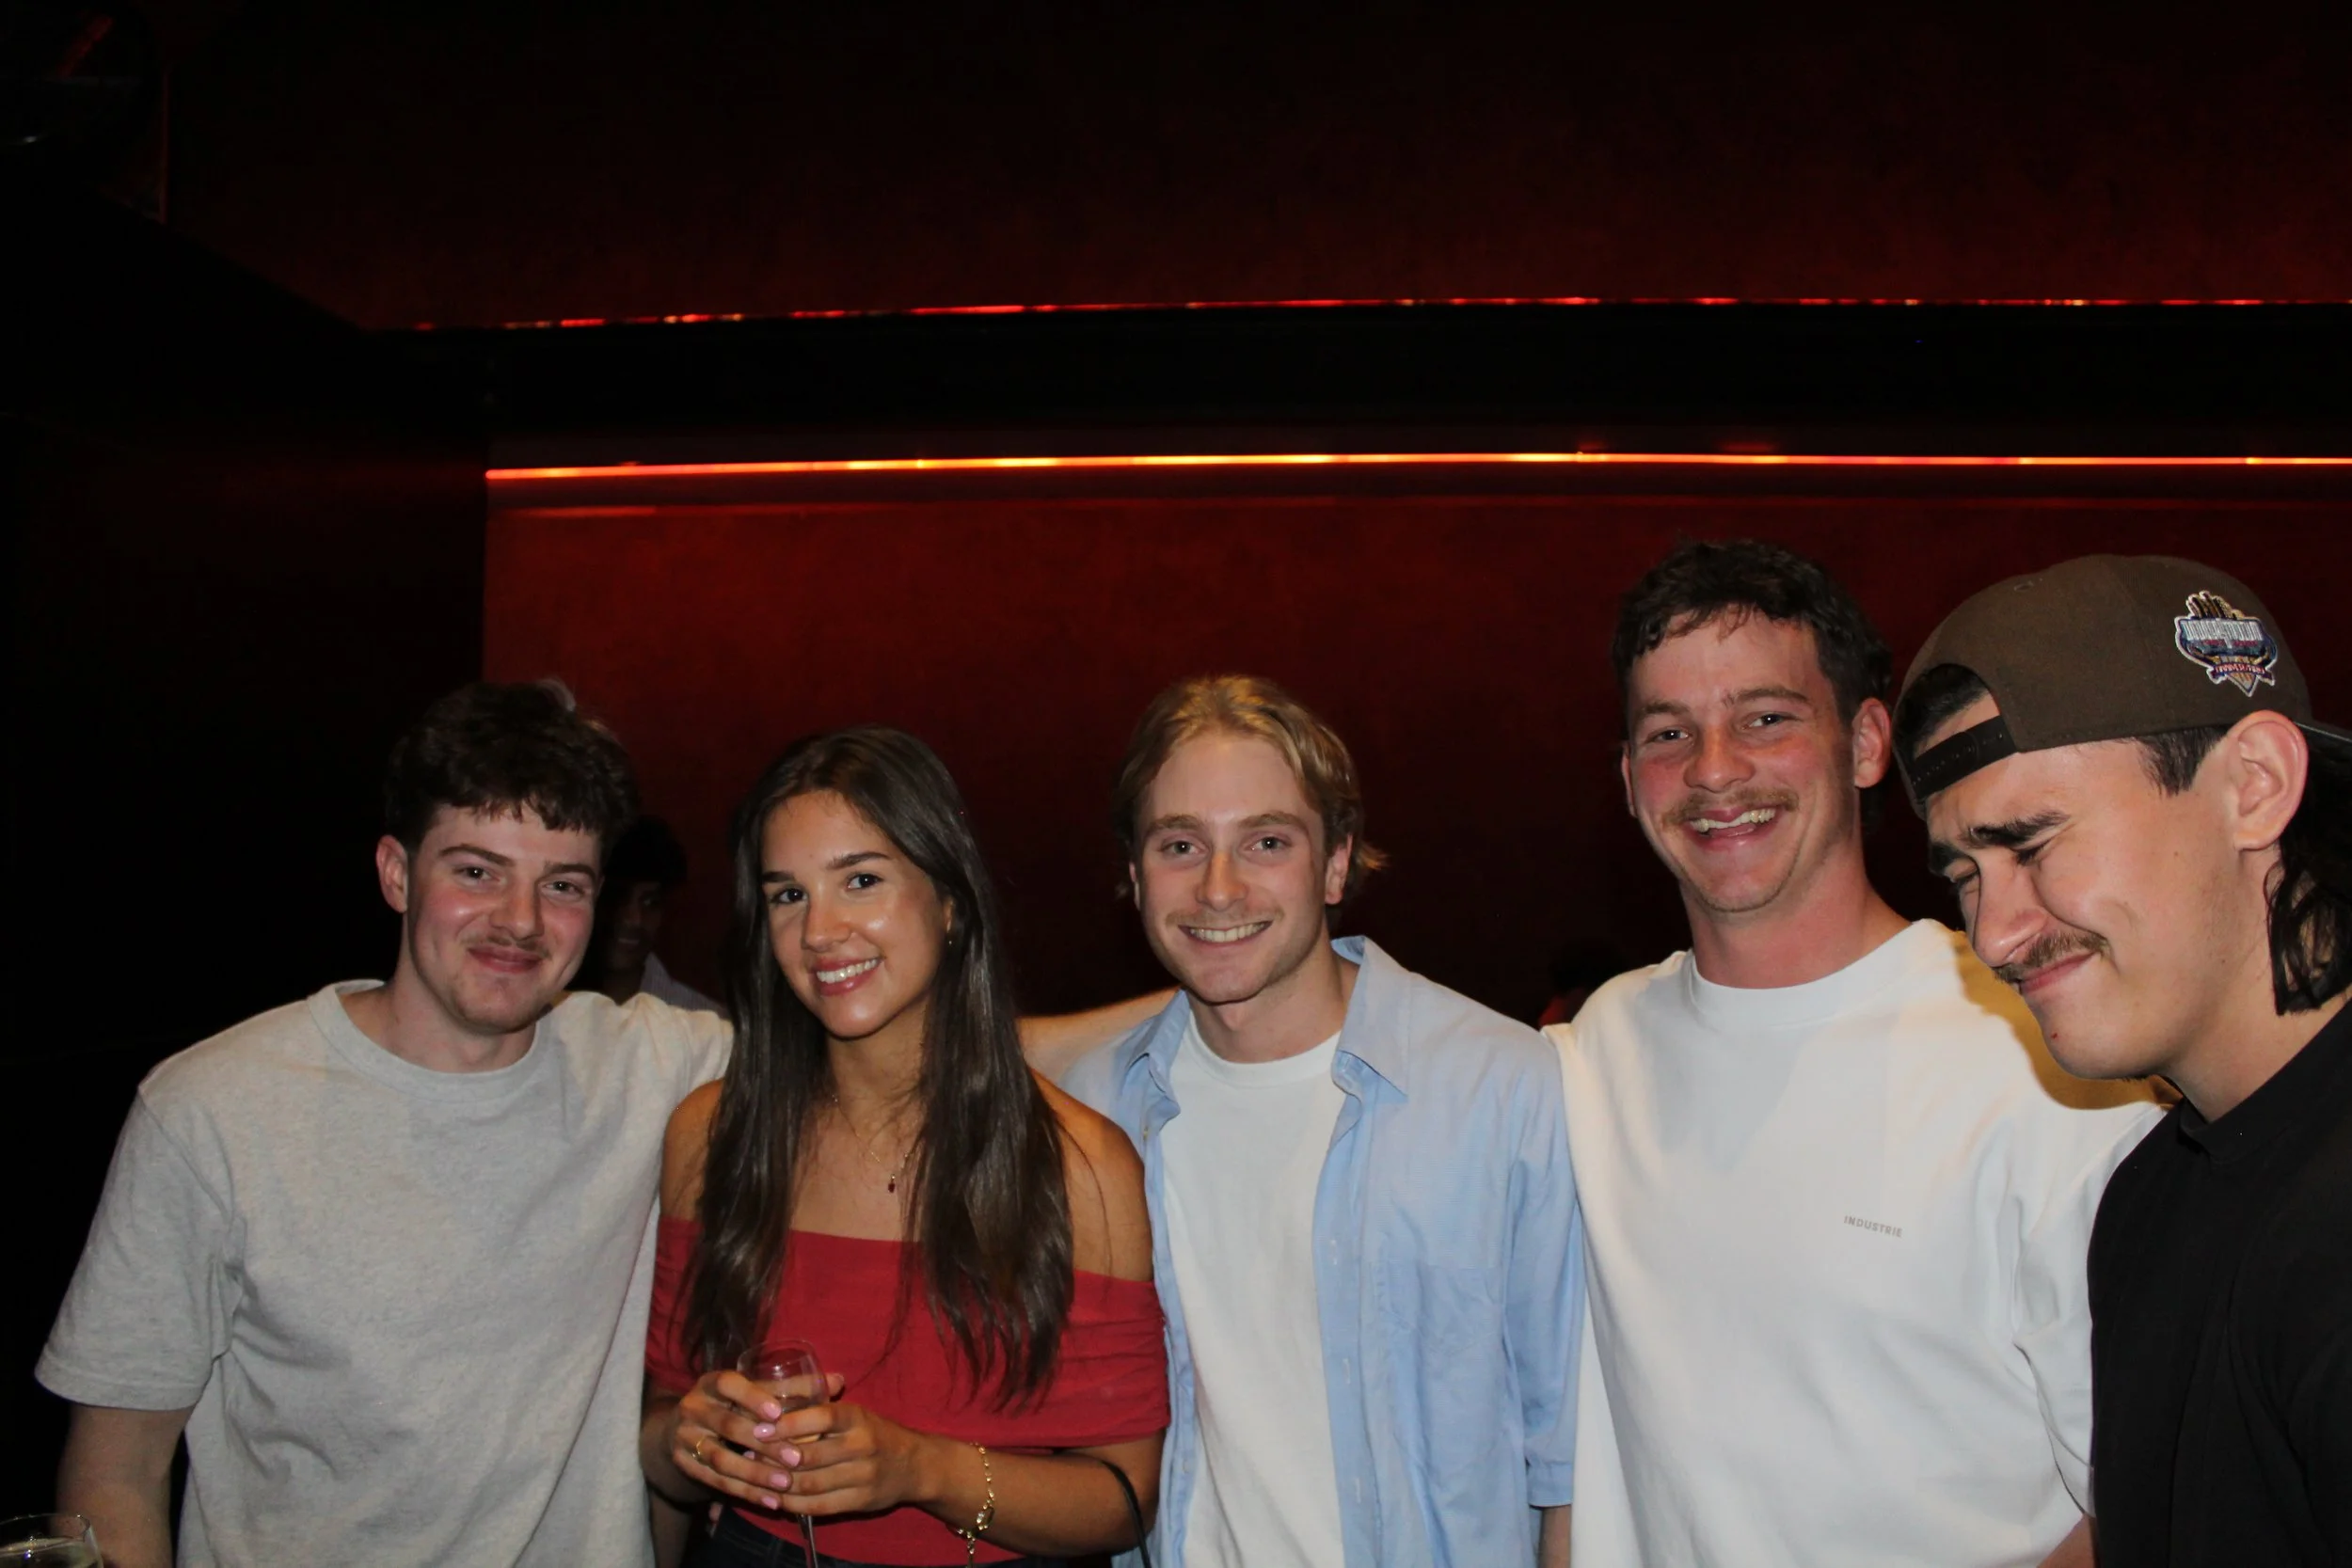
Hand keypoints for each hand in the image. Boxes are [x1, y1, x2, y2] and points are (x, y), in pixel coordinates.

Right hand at [668, 1369, 845, 1511]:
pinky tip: (771, 1500)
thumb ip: (794, 1387)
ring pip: (720, 1458)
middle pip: (727, 1425)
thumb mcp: (755, 1391)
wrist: (688, 1429)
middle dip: (764, 1443)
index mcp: (712, 1382)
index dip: (753, 1397)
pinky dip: (746, 1492)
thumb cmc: (735, 1405)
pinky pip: (716, 1483)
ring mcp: (685, 1438)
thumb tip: (838, 1381)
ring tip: (786, 1483)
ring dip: (755, 1473)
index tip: (778, 1413)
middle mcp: (694, 1407)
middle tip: (796, 1458)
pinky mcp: (684, 1465)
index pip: (729, 1384)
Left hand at [763, 1398, 938, 1516]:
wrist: (914, 1465)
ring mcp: (863, 1477)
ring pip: (811, 1484)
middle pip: (810, 1455)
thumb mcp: (854, 1414)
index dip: (788, 1424)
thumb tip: (773, 1405)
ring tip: (756, 1477)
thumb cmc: (874, 1433)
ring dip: (779, 1483)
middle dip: (775, 1457)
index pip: (821, 1417)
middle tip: (749, 1455)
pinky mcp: (860, 1502)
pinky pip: (818, 1506)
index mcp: (858, 1418)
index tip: (760, 1428)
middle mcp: (862, 1446)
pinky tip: (775, 1498)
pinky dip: (793, 1504)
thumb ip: (820, 1409)